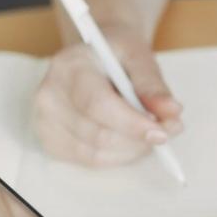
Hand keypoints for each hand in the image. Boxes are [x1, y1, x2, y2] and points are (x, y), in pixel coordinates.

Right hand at [32, 28, 182, 166]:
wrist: (94, 57)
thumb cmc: (115, 55)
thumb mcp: (138, 55)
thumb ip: (153, 84)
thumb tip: (171, 111)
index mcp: (68, 66)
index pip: (98, 104)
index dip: (132, 123)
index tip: (161, 132)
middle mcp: (49, 94)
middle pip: (98, 134)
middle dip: (138, 138)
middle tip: (167, 130)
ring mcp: (45, 120)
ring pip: (96, 153)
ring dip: (132, 149)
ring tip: (149, 132)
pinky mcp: (51, 141)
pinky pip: (90, 161)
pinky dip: (118, 156)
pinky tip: (129, 139)